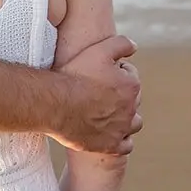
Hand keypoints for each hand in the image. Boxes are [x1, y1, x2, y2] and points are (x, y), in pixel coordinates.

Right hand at [51, 35, 141, 154]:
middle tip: (101, 92)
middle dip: (121, 94)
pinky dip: (122, 140)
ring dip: (127, 118)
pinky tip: (111, 133)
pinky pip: (126, 145)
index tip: (101, 73)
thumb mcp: (99, 50)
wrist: (56, 104)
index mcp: (131, 85)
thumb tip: (135, 47)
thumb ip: (121, 44)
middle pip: (133, 99)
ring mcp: (121, 129)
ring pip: (134, 123)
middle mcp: (131, 108)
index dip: (117, 71)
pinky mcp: (110, 145)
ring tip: (109, 113)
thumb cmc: (75, 76)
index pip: (131, 75)